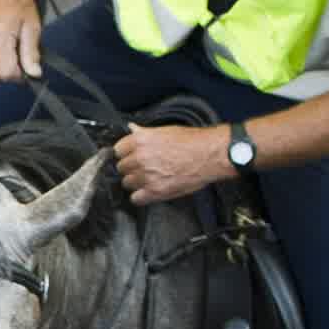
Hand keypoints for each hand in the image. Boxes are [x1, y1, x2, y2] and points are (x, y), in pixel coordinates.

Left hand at [113, 121, 234, 204]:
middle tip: (143, 167)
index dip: (126, 153)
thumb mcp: (166, 131)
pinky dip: (141, 196)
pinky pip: (136, 198)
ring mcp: (146, 176)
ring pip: (127, 183)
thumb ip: (145, 133)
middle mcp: (140, 158)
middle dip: (131, 168)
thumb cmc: (193, 142)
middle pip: (121, 168)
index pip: (118, 150)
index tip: (130, 156)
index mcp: (141, 141)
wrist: (210, 155)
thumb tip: (132, 129)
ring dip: (136, 182)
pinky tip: (149, 191)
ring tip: (149, 178)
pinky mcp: (155, 191)